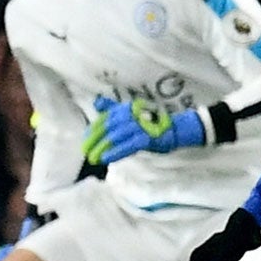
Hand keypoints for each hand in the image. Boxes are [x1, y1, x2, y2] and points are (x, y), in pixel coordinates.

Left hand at [83, 96, 204, 165]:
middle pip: (108, 127)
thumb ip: (113, 109)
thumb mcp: (131, 114)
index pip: (105, 119)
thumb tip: (96, 102)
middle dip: (95, 140)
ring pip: (116, 136)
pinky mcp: (147, 137)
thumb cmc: (151, 123)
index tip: (84, 140)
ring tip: (93, 157)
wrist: (176, 129)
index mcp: (125, 109)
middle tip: (85, 150)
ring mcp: (139, 125)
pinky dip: (116, 152)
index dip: (93, 130)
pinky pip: (128, 145)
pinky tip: (106, 158)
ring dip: (102, 147)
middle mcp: (131, 114)